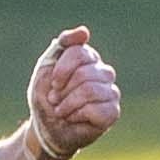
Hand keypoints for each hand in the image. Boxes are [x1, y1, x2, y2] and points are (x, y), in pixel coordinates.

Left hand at [28, 26, 120, 159]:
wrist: (46, 128)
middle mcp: (104, 72)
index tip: (53, 83)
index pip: (79, 52)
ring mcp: (111, 92)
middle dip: (62, 90)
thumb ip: (62, 46)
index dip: (61, 70)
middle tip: (56, 100)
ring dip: (67, 104)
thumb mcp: (46, 68)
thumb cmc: (47, 97)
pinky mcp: (113, 112)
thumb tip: (84, 31)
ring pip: (89, 91)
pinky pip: (96, 109)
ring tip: (63, 110)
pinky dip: (77, 115)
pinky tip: (75, 118)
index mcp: (89, 58)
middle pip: (83, 73)